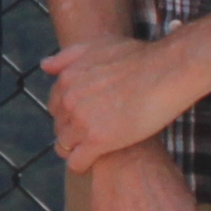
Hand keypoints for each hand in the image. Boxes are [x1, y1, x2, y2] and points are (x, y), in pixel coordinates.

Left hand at [45, 28, 208, 170]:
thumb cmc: (138, 57)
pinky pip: (76, 162)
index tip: (85, 118)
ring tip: (95, 150)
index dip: (69, 114)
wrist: (166, 72)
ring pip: (64, 146)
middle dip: (72, 131)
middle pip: (59, 126)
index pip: (55, 106)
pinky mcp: (97, 141)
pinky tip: (95, 162)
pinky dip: (82, 165)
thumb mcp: (97, 45)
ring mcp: (81, 121)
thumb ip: (68, 57)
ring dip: (76, 149)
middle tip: (93, 135)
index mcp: (66, 79)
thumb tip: (45, 66)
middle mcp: (69, 100)